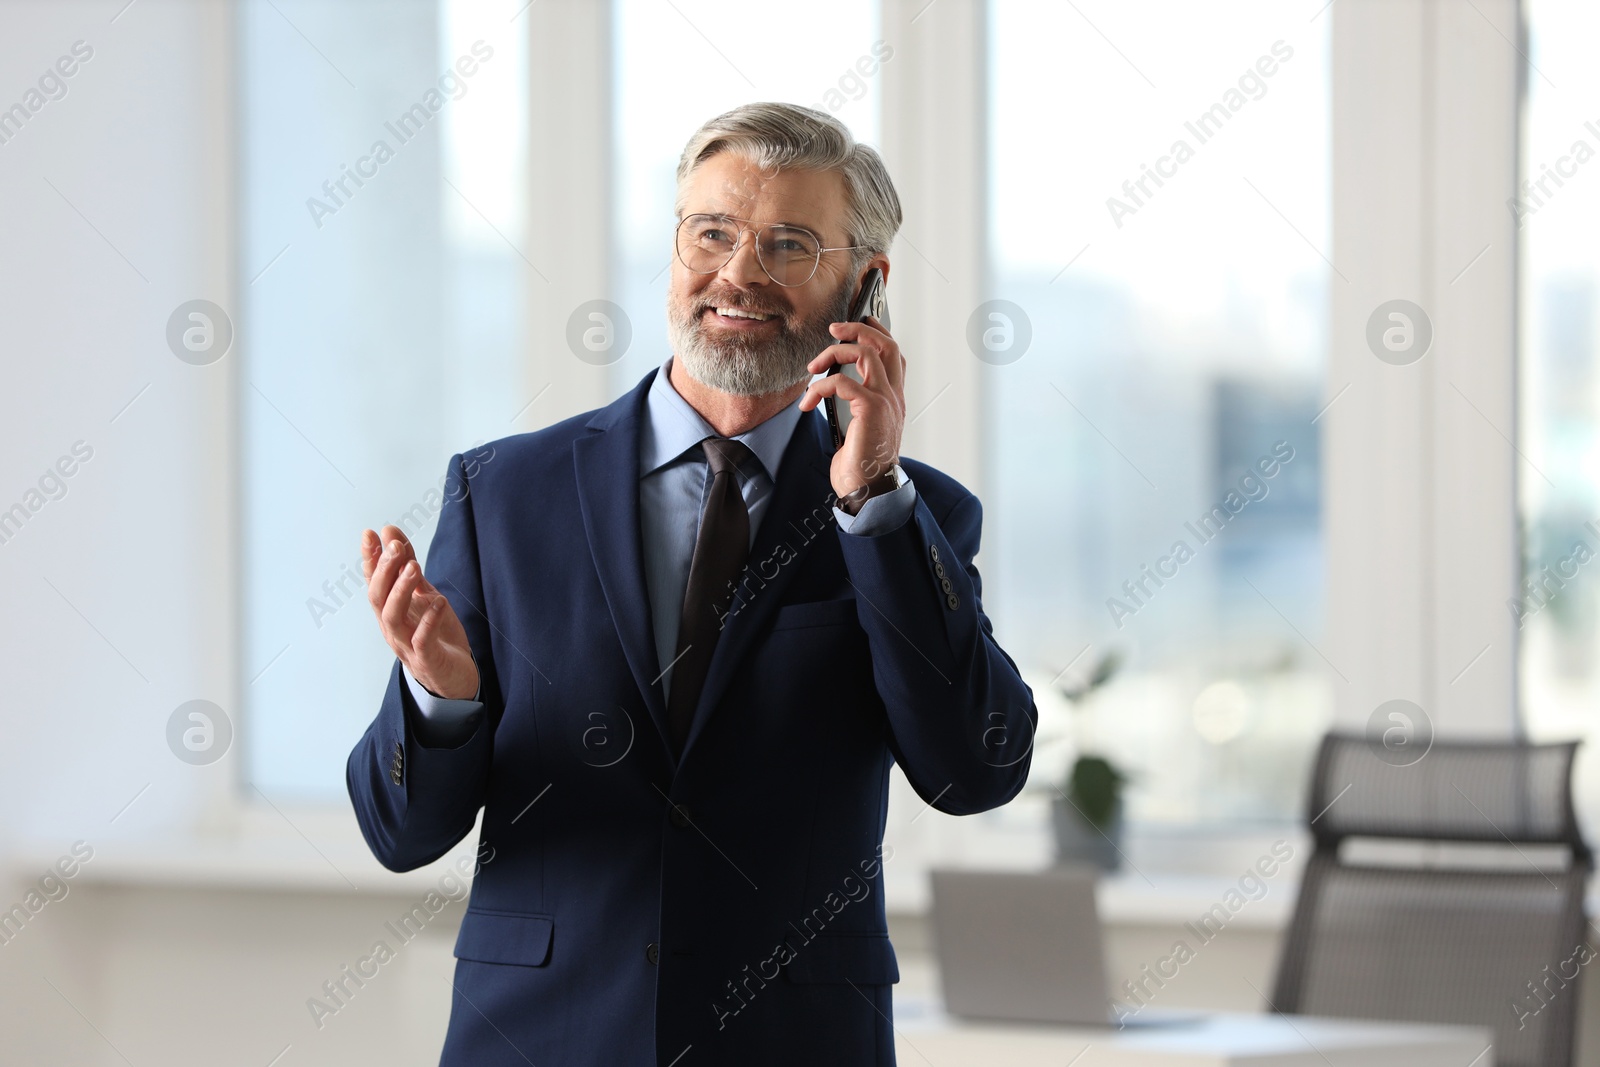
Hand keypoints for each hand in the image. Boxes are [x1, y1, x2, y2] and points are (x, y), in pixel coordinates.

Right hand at [361, 524, 478, 699]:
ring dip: (401, 591)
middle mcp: (392, 629)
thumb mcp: (424, 595)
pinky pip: (422, 641)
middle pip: (377, 598)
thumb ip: (408, 568)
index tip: (371, 533)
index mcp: (390, 612)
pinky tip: (439, 601)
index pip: (373, 582)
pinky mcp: (427, 661)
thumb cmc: (435, 634)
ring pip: (393, 618)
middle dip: (384, 570)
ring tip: (415, 568)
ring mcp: (407, 646)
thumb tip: (391, 534)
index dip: (370, 559)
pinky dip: (428, 621)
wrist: (455, 678)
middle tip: (396, 546)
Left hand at [799, 314, 905, 510]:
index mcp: (894, 400)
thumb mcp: (862, 429)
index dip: (878, 332)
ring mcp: (885, 401)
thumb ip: (858, 406)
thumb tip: (836, 387)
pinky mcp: (870, 409)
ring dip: (834, 353)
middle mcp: (894, 396)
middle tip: (834, 329)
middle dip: (858, 329)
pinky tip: (809, 401)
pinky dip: (820, 386)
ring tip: (813, 368)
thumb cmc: (861, 466)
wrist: (869, 491)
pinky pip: (842, 381)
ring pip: (864, 354)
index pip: (894, 355)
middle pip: (885, 344)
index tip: (860, 321)